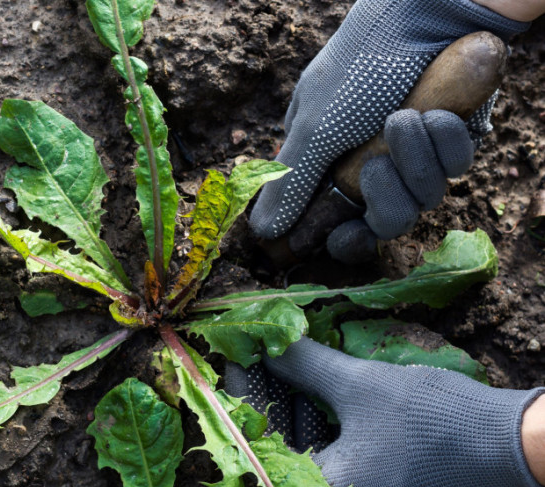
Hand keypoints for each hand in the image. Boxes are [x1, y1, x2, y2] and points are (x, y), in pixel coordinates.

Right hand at [248, 0, 527, 260]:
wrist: (426, 16)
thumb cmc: (359, 67)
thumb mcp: (315, 127)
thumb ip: (291, 183)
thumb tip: (262, 232)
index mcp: (330, 164)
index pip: (336, 222)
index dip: (344, 234)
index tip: (345, 234)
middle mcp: (372, 164)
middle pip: (384, 218)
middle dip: (384, 195)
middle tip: (373, 165)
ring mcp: (414, 153)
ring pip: (422, 195)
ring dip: (414, 157)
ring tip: (406, 116)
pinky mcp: (452, 139)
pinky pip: (455, 164)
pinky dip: (445, 139)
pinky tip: (435, 110)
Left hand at [248, 338, 544, 486]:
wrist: (514, 448)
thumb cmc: (435, 422)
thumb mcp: (361, 386)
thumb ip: (305, 366)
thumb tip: (266, 343)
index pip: (256, 442)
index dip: (241, 394)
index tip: (233, 354)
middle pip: (277, 448)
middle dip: (266, 395)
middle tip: (253, 351)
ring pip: (305, 450)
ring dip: (292, 405)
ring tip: (279, 358)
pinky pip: (331, 457)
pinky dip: (320, 422)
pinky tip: (311, 384)